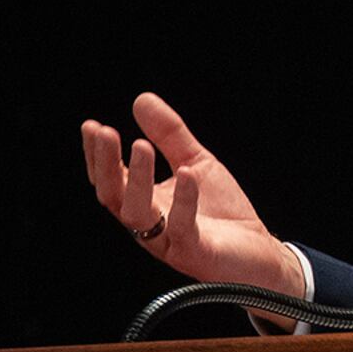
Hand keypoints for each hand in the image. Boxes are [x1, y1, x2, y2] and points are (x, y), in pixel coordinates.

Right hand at [80, 92, 304, 297]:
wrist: (259, 252)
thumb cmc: (222, 213)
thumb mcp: (195, 162)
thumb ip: (169, 135)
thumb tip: (141, 99)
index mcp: (144, 203)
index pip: (111, 180)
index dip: (98, 155)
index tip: (92, 126)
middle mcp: (149, 224)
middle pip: (114, 197)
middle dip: (106, 164)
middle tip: (105, 132)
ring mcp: (170, 241)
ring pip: (138, 214)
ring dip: (137, 179)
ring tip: (140, 145)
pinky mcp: (196, 252)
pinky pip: (183, 228)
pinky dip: (183, 200)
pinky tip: (186, 173)